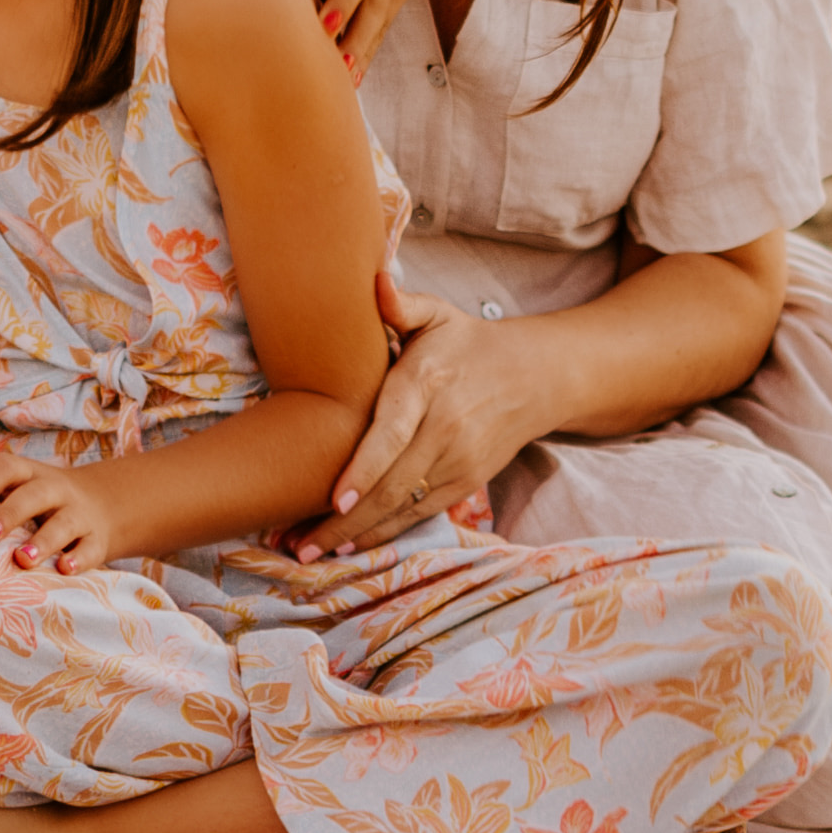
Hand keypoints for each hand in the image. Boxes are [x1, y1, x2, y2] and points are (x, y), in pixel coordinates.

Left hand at [0, 440, 133, 574]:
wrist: (106, 504)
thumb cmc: (41, 498)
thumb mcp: (15, 483)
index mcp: (29, 474)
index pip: (6, 469)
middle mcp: (55, 490)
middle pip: (34, 495)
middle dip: (10, 514)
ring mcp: (79, 515)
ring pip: (64, 524)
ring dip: (43, 541)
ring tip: (22, 560)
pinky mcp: (97, 540)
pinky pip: (91, 549)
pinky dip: (79, 559)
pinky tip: (64, 569)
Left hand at [307, 284, 538, 553]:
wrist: (534, 378)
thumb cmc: (467, 344)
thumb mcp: (438, 315)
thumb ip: (401, 304)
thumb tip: (374, 280)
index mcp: (428, 384)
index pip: (393, 434)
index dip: (365, 470)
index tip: (335, 498)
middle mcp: (445, 429)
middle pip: (392, 485)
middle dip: (345, 519)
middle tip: (297, 544)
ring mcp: (458, 461)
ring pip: (403, 508)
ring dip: (358, 535)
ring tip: (313, 552)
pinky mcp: (466, 483)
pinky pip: (420, 514)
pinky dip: (386, 533)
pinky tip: (352, 545)